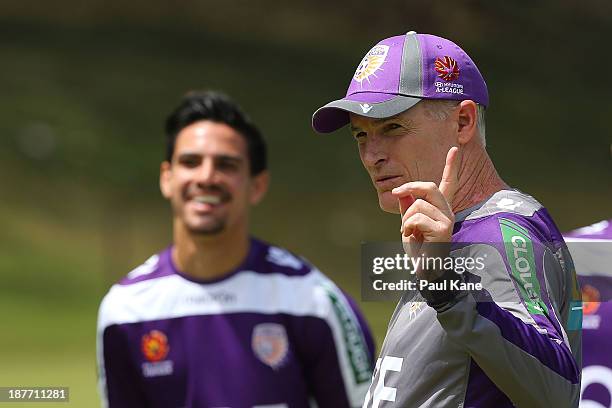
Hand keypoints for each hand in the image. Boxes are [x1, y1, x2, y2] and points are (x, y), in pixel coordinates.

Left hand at [391, 147, 459, 278]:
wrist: (424, 270)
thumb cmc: (417, 249)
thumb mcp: (408, 224)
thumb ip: (407, 206)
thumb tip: (403, 191)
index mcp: (440, 209)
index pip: (448, 183)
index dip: (451, 166)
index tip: (455, 148)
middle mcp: (447, 212)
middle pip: (429, 187)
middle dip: (409, 187)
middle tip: (396, 192)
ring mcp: (447, 220)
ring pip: (417, 205)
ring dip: (405, 219)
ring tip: (409, 233)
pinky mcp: (443, 230)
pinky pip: (416, 218)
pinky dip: (407, 227)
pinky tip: (412, 238)